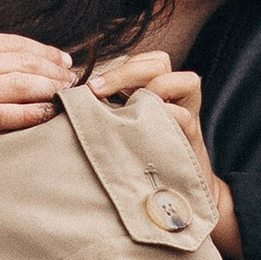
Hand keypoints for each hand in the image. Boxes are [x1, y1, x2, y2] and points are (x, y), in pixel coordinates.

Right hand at [0, 14, 71, 153]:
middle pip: (21, 62)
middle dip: (51, 69)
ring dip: (49, 88)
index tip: (59, 57)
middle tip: (73, 77)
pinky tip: (47, 113)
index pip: (9, 43)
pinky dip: (29, 113)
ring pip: (20, 84)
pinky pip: (3, 115)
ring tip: (68, 94)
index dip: (38, 49)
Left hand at [87, 50, 242, 258]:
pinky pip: (182, 115)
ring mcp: (188, 114)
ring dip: (151, 88)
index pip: (144, 59)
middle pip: (158, 61)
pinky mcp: (192, 136)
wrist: (175, 200)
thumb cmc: (140, 164)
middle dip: (126, 72)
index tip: (90, 87)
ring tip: (126, 107)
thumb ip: (109, 112)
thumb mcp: (124, 133)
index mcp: (156, 91)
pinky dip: (163, 116)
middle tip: (96, 90)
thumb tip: (68, 103)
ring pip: (183, 79)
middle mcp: (175, 98)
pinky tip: (140, 131)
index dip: (119, 66)